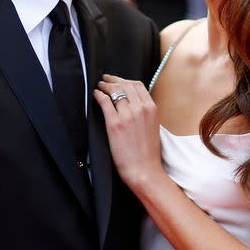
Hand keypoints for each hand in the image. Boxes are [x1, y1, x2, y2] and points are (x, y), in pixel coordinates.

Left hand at [94, 75, 163, 189]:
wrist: (144, 169)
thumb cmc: (148, 152)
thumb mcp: (153, 125)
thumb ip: (145, 111)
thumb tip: (133, 102)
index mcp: (152, 108)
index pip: (137, 85)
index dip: (124, 80)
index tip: (117, 80)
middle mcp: (141, 108)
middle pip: (125, 85)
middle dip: (113, 80)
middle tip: (105, 80)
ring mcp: (127, 115)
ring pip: (114, 91)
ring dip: (105, 86)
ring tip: (100, 86)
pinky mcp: (115, 123)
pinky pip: (105, 103)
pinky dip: (99, 96)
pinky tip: (96, 95)